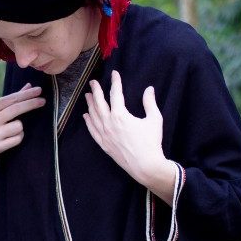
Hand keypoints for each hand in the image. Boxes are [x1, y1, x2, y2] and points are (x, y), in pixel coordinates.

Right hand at [0, 83, 45, 163]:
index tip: (39, 91)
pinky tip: (11, 138)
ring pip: (19, 126)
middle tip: (43, 101)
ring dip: (21, 127)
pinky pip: (18, 138)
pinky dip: (19, 137)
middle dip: (31, 104)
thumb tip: (29, 86)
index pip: (11, 99)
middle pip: (15, 109)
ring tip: (13, 129)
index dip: (26, 94)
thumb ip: (13, 98)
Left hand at [83, 71, 176, 203]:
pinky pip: (92, 131)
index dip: (115, 83)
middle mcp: (109, 124)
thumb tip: (149, 89)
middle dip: (96, 91)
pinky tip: (85, 116)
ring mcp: (104, 135)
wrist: (145, 165)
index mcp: (121, 116)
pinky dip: (88, 122)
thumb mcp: (154, 120)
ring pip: (93, 116)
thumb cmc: (151, 142)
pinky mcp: (103, 144)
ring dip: (90, 104)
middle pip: (99, 103)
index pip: (116, 94)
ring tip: (87, 96)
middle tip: (93, 82)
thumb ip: (150, 103)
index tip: (114, 74)